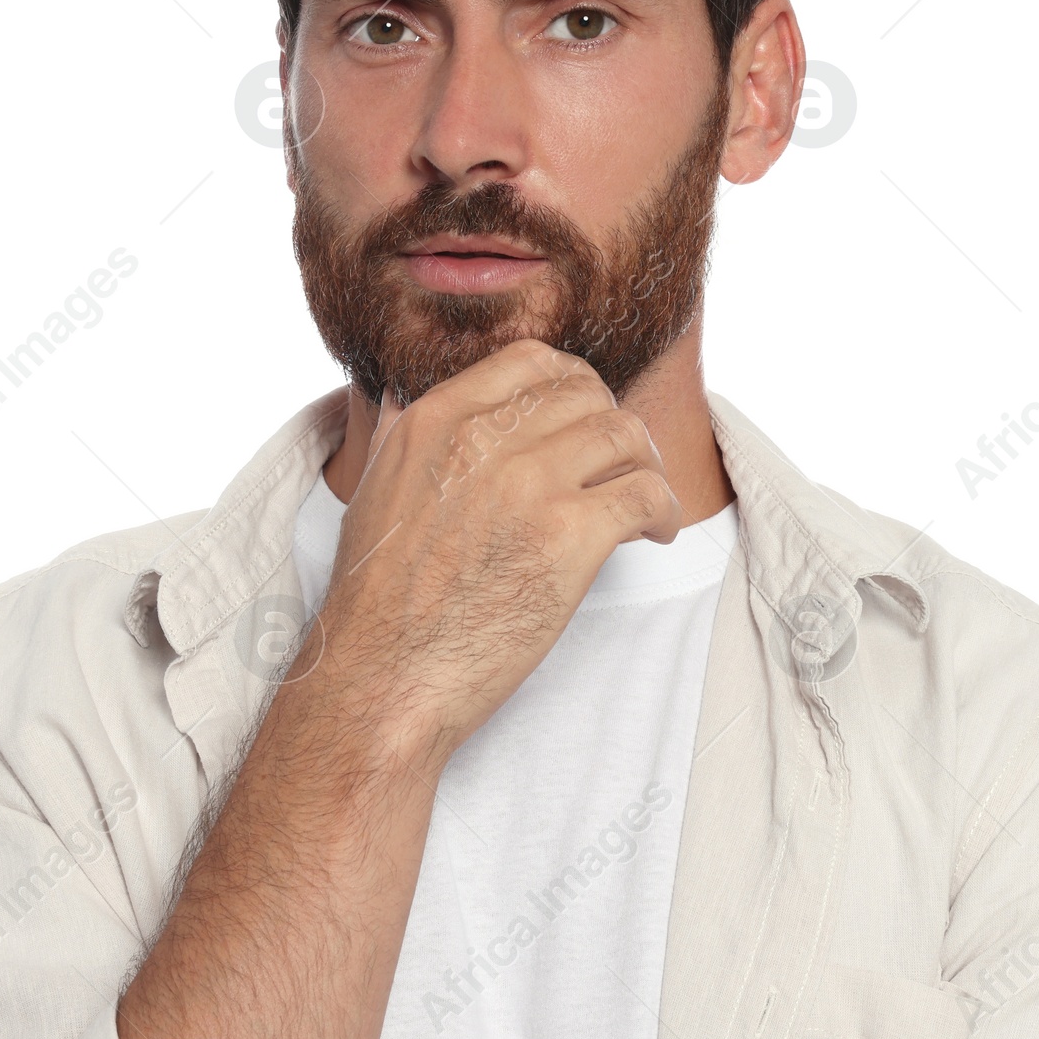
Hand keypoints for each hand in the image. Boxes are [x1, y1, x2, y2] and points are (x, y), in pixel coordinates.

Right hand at [308, 339, 683, 769]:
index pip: (532, 360)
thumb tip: (403, 397)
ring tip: (643, 502)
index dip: (572, 385)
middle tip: (619, 466)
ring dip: (646, 464)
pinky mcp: (568, 538)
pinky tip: (654, 533)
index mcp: (436, 420)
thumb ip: (399, 434)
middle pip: (587, 394)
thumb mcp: (373, 489)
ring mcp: (529, 485)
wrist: (381, 678)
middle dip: (612, 425)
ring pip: (626, 433)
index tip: (583, 418)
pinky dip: (664, 510)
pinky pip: (646, 493)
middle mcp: (483, 439)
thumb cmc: (377, 601)